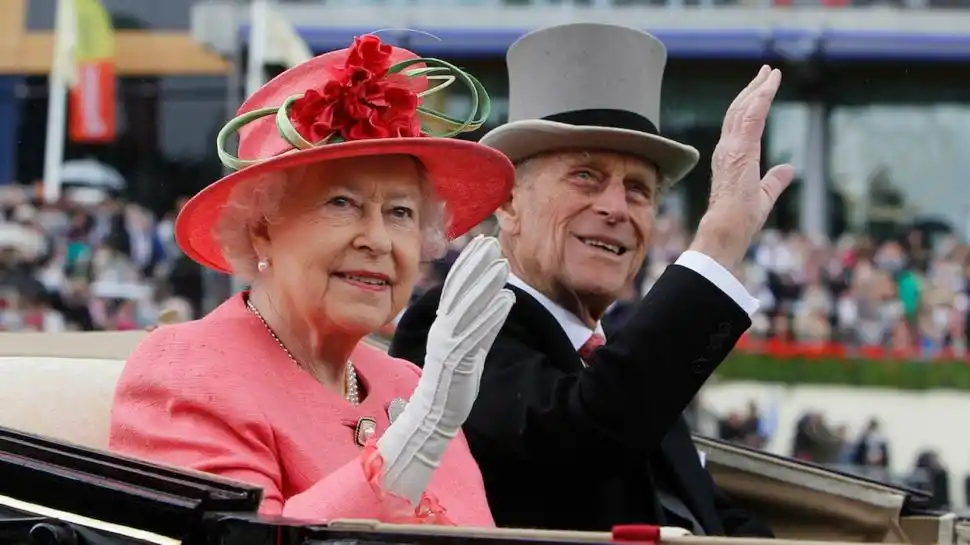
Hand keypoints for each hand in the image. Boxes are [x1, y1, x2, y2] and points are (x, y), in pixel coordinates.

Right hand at [378, 235, 514, 503]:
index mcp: (442, 324)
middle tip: (493, 243)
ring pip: (469, 308)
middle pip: (460, 291)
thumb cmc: (451, 380)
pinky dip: (492, 316)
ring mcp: (450, 345)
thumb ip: (476, 322)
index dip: (468, 262)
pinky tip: (507, 300)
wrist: (434, 415)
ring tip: (503, 265)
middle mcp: (443, 330)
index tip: (482, 242)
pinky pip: (478, 334)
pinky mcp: (460, 362)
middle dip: (476, 265)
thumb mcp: (462, 345)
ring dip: (486, 284)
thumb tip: (495, 298)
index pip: (454, 286)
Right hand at [691, 66, 795, 270]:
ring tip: (770, 73)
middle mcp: (726, 149)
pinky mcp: (740, 149)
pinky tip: (770, 83)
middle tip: (766, 72)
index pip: (740, 125)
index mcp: (731, 159)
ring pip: (744, 109)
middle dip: (752, 90)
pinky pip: (751, 115)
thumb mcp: (763, 196)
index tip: (762, 89)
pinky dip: (761, 96)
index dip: (750, 105)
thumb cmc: (740, 220)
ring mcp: (731, 148)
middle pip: (738, 111)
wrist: (727, 229)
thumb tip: (789, 168)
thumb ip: (775, 180)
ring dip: (758, 89)